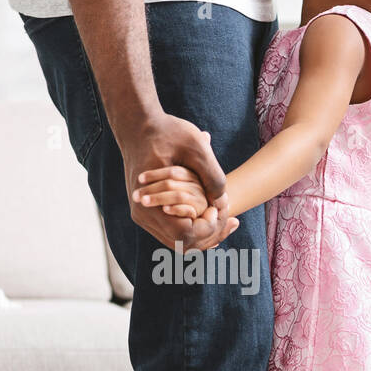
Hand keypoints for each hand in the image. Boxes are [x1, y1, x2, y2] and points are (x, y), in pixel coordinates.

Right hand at [121, 114, 238, 250]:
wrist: (139, 126)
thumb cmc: (167, 132)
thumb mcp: (196, 146)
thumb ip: (212, 175)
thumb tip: (222, 202)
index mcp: (150, 202)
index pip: (184, 234)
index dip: (206, 227)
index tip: (217, 209)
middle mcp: (143, 215)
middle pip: (182, 245)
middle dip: (209, 236)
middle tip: (231, 220)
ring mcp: (143, 215)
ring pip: (178, 242)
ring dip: (203, 235)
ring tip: (226, 220)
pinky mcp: (147, 212)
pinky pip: (173, 232)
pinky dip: (193, 228)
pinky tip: (211, 216)